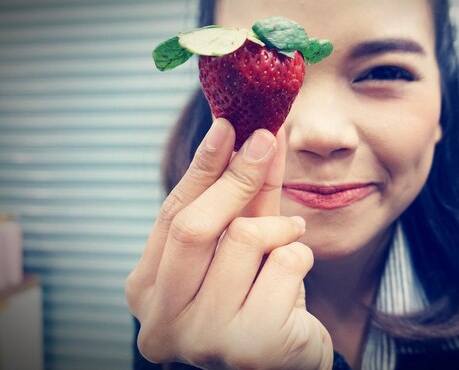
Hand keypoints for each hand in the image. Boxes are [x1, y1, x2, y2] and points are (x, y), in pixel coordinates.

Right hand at [125, 118, 332, 369]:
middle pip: (194, 226)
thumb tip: (254, 135)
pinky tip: (295, 277)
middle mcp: (161, 320)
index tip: (227, 124)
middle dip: (236, 175)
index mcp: (146, 290)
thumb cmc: (256, 298)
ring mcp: (202, 338)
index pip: (172, 214)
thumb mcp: (239, 244)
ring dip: (280, 229)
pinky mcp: (250, 347)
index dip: (202, 166)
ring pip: (244, 240)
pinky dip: (298, 256)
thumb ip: (241, 199)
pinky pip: (285, 265)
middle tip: (265, 138)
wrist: (287, 359)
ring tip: (290, 238)